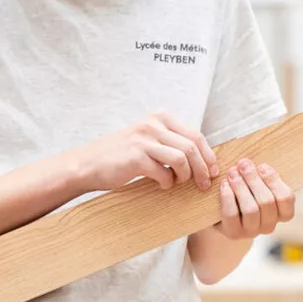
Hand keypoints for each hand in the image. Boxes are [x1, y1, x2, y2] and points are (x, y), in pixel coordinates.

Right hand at [68, 111, 216, 191]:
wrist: (89, 163)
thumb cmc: (123, 154)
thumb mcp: (149, 137)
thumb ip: (172, 141)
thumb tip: (203, 157)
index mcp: (160, 117)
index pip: (196, 134)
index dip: (208, 155)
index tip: (213, 171)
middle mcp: (153, 124)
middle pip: (192, 147)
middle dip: (203, 169)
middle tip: (203, 184)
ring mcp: (144, 140)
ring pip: (181, 159)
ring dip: (185, 176)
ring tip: (177, 182)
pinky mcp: (136, 157)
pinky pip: (164, 173)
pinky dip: (167, 183)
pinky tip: (161, 184)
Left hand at [215, 159, 294, 238]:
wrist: (223, 217)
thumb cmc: (245, 195)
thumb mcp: (256, 185)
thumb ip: (260, 175)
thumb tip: (250, 164)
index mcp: (281, 213)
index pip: (286, 199)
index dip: (274, 180)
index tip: (262, 166)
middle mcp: (269, 225)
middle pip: (267, 202)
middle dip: (254, 179)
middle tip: (243, 164)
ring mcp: (252, 232)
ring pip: (251, 210)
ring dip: (241, 188)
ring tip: (232, 173)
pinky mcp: (234, 233)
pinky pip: (232, 215)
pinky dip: (228, 197)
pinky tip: (224, 184)